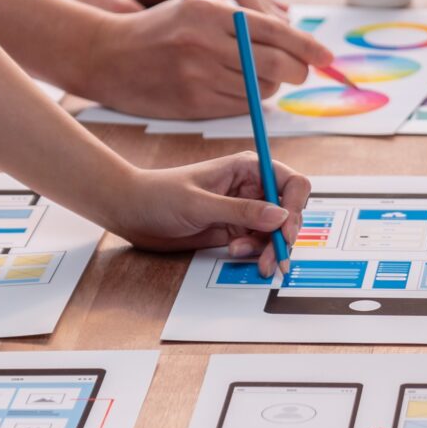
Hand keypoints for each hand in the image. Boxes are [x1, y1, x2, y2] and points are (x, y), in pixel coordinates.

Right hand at [52, 0, 335, 119]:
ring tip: (257, 78)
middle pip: (275, 64)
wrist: (106, 54)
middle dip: (296, 71)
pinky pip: (239, 107)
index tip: (326, 57)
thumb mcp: (194, 8)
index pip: (273, 30)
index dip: (305, 46)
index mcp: (209, 10)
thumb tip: (291, 43)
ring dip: (269, 87)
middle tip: (300, 72)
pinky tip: (236, 89)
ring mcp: (198, 75)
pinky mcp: (192, 103)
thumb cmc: (156, 29)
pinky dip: (248, 100)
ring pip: (260, 89)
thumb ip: (239, 21)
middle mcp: (205, 42)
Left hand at [100, 152, 310, 274]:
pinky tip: (234, 254)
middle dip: (283, 236)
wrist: (131, 212)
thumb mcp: (200, 204)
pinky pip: (257, 244)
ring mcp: (243, 211)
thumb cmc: (159, 196)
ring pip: (274, 232)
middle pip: (288, 211)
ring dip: (267, 249)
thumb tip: (280, 216)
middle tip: (273, 259)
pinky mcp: (234, 230)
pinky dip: (253, 253)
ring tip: (245, 257)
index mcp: (247, 169)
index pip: (291, 183)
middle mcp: (251, 188)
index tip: (285, 231)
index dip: (295, 207)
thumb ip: (241, 211)